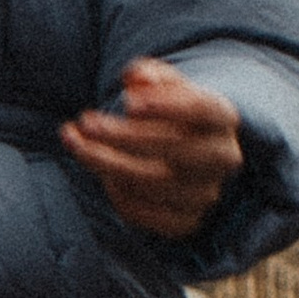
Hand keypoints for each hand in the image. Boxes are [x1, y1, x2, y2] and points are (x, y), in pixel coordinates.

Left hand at [61, 57, 243, 243]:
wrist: (181, 149)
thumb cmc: (165, 109)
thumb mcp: (159, 84)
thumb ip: (148, 75)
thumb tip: (136, 78)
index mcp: (221, 116)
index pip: (203, 109)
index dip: (168, 106)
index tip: (127, 102)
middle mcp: (222, 157)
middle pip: (176, 150)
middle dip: (123, 137)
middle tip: (85, 122)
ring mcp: (206, 193)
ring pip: (154, 183)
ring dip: (106, 163)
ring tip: (76, 141)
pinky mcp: (186, 222)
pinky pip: (146, 213)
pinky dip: (116, 194)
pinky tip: (101, 172)